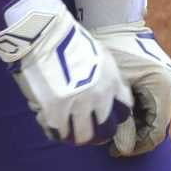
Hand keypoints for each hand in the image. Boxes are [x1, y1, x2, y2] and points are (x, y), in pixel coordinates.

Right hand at [0, 0, 132, 146]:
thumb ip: (105, 76)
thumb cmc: (69, 39)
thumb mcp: (100, 55)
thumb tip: (101, 94)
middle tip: (86, 134)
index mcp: (112, 81)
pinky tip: (52, 129)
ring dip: (76, 137)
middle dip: (96, 133)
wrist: (46, 34)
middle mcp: (100, 97)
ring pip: (82, 135)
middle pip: (104, 129)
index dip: (115, 116)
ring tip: (68, 135)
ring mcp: (78, 105)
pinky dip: (56, 132)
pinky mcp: (56, 111)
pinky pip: (59, 132)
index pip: (124, 109)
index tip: (105, 118)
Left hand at [75, 0, 170, 156]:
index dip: (138, 146)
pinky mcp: (157, 73)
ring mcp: (165, 77)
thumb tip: (124, 149)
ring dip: (135, 125)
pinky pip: (149, 101)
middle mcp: (169, 82)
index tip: (117, 152)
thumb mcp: (114, 89)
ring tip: (113, 129)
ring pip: (153, 114)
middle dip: (136, 136)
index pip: (157, 131)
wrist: (111, 17)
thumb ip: (122, 121)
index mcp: (162, 85)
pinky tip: (118, 113)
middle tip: (112, 144)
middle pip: (157, 124)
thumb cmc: (110, 49)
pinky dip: (136, 111)